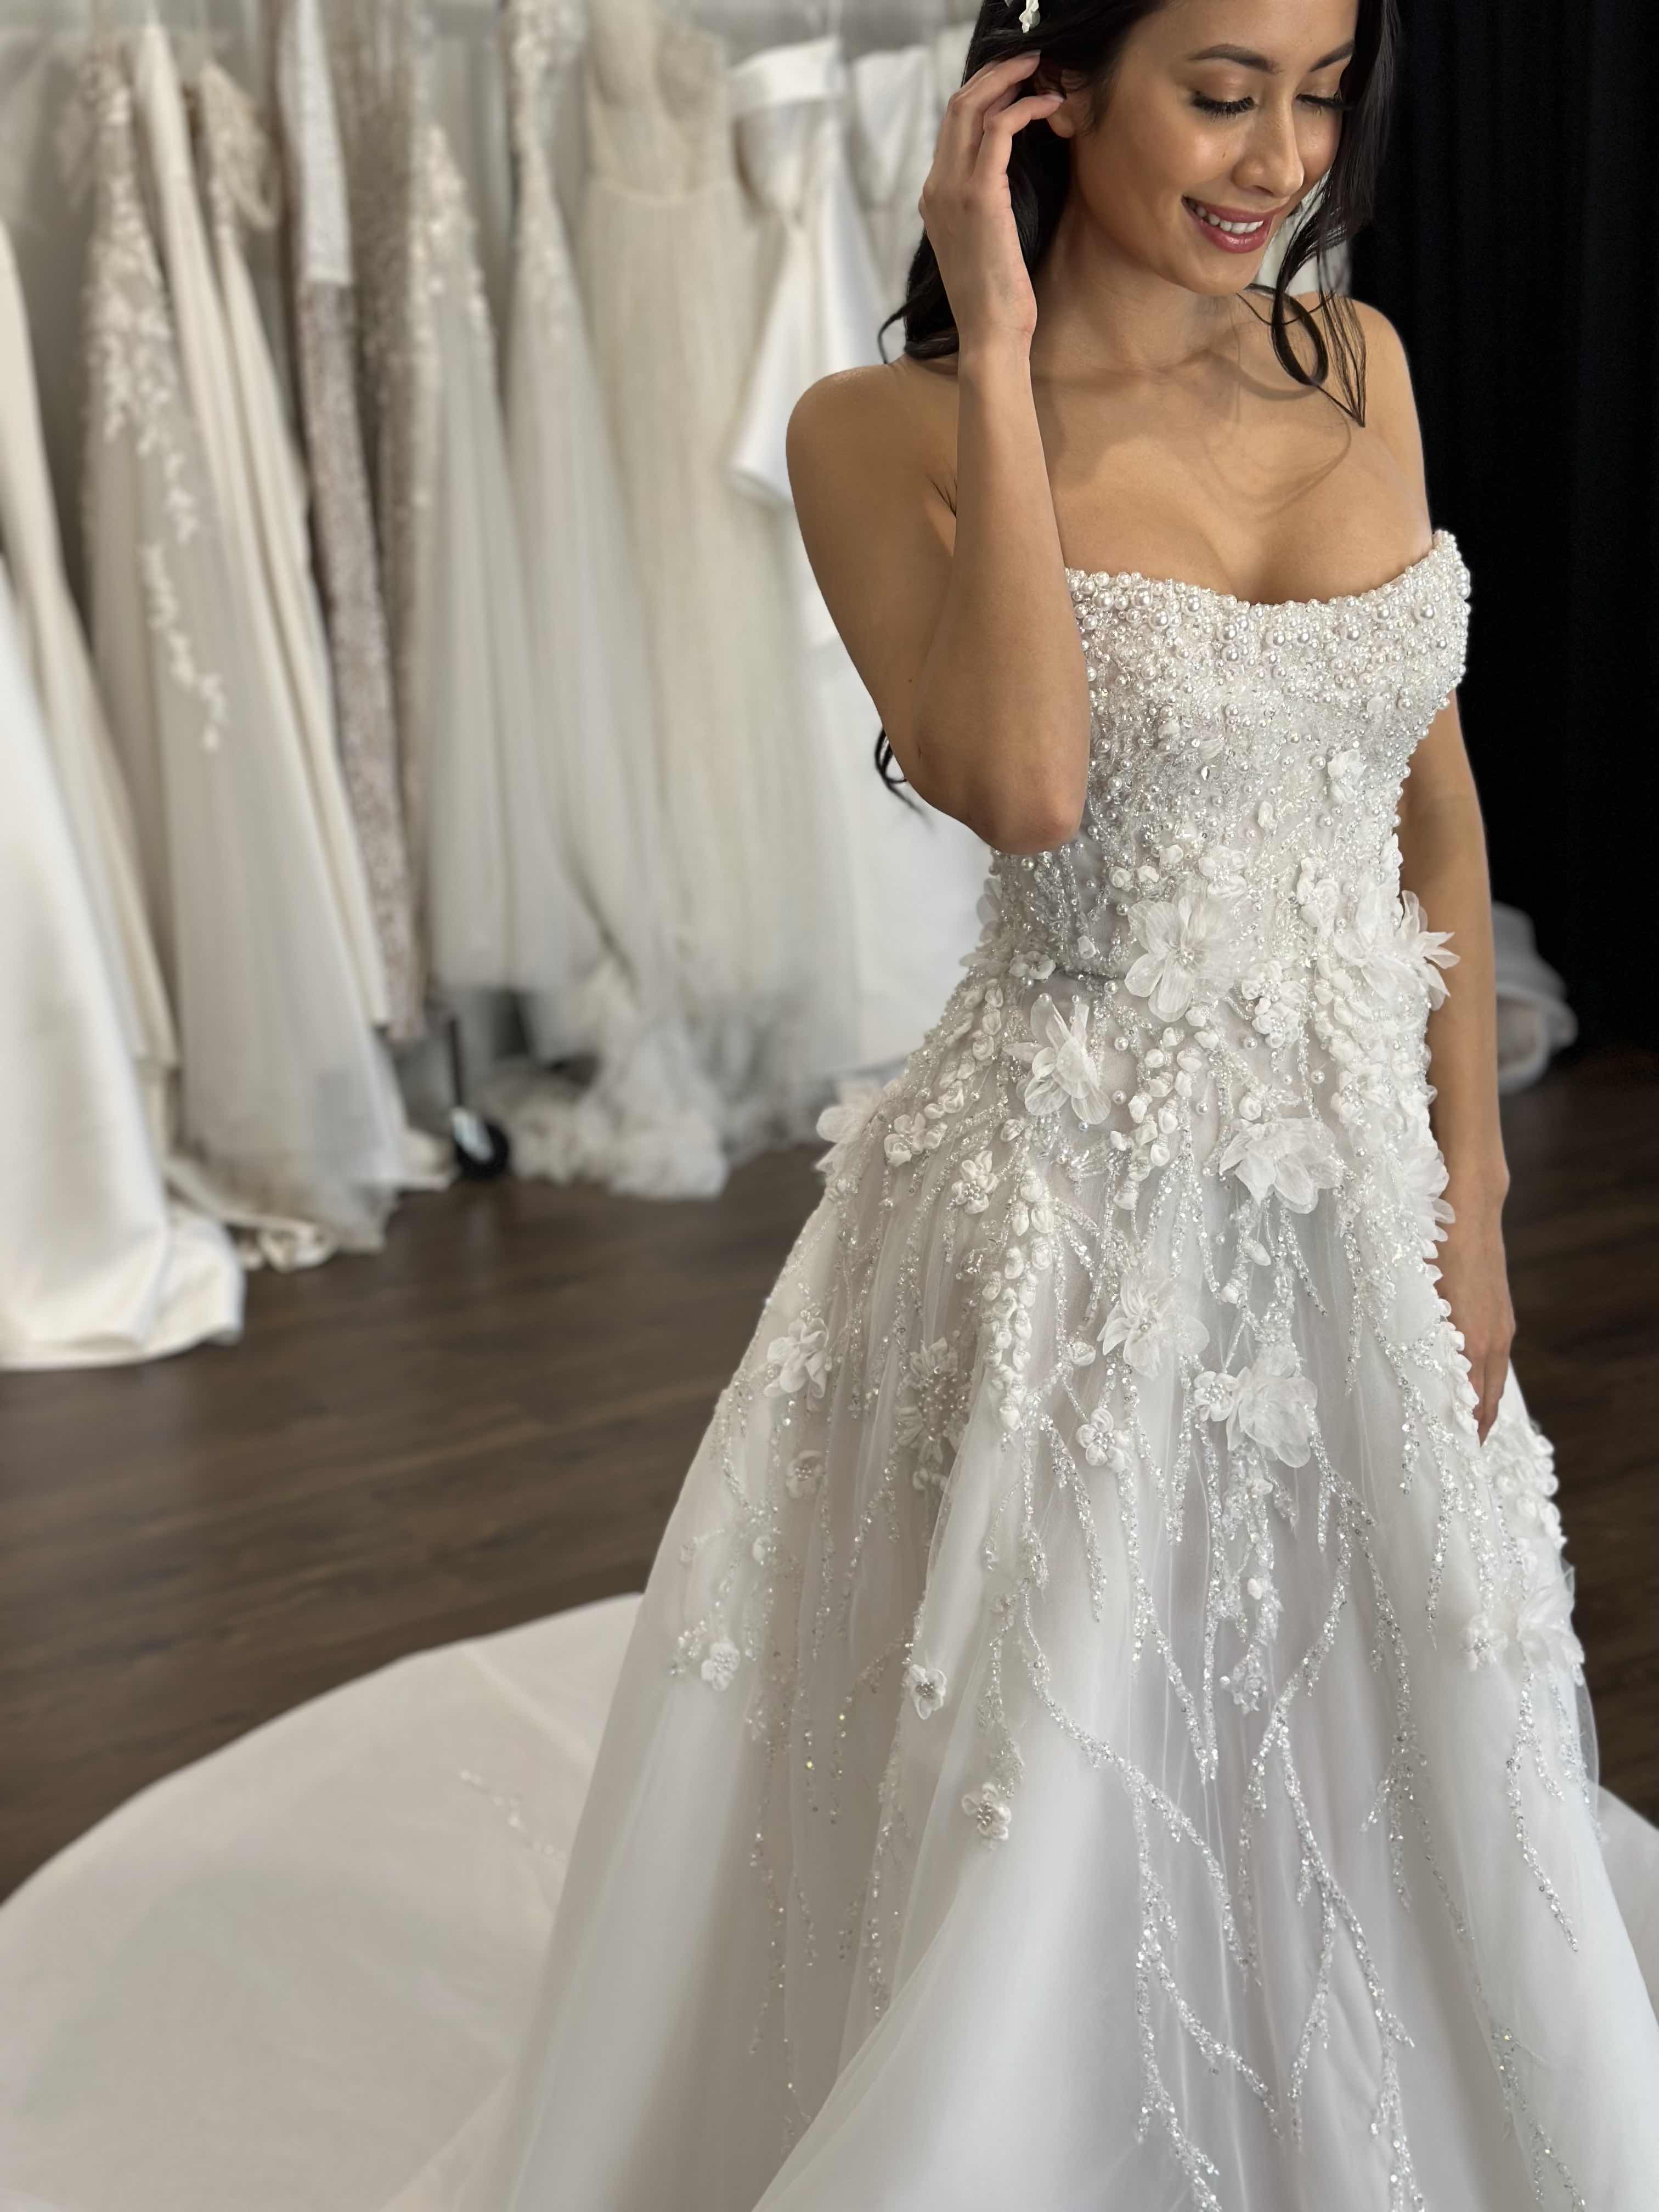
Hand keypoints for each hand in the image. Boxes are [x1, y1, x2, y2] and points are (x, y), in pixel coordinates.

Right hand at [918, 51, 1065, 354]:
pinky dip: (1025, 108)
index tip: (1017, 80)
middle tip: (1031, 58)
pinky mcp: (979, 195)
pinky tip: (1050, 106)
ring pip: (972, 107)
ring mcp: (952, 189)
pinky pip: (999, 129)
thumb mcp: (985, 244)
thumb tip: (1009, 179)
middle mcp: (936, 187)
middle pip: (958, 104)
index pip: (953, 126)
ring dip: (1009, 79)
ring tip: (1042, 69)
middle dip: (995, 73)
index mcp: (934, 197)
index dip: (985, 93)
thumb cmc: (996, 299)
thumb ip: (985, 206)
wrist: (990, 334)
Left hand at [1434, 1197, 1514, 1445]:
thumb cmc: (1435, 1248)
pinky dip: (1486, 1378)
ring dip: (1483, 1403)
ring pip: (1495, 1377)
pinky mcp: (1501, 1311)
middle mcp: (1494, 1338)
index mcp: (1474, 1340)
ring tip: (1468, 1427)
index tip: (1452, 1454)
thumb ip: (1417, 1333)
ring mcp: (1502, 1324)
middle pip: (1489, 1397)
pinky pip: (1497, 1357)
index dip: (1464, 1429)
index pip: (1473, 1402)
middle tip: (1461, 1453)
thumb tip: (1408, 1369)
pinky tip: (1472, 1381)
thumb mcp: (1417, 1294)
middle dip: (1477, 1427)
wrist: (1469, 1209)